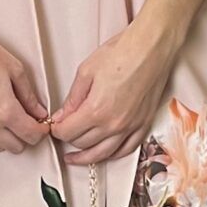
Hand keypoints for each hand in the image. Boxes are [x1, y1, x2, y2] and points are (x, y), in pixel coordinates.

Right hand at [0, 17, 48, 153]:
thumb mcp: (14, 69)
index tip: (42, 123)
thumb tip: (37, 110)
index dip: (41, 130)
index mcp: (5, 110)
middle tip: (28, 120)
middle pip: (16, 146)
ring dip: (8, 138)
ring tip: (10, 121)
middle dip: (26, 135)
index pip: (31, 134)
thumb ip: (29, 95)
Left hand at [47, 17, 178, 166]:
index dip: (56, 130)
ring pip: (104, 153)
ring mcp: (131, 126)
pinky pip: (126, 149)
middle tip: (62, 134)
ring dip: (86, 157)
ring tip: (75, 158)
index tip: (53, 126)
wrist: (152, 47)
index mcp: (96, 110)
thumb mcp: (87, 71)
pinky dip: (113, 154)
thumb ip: (73, 98)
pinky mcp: (144, 124)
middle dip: (69, 140)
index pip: (68, 132)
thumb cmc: (122, 53)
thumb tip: (62, 115)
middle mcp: (114, 124)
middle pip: (83, 143)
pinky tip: (104, 153)